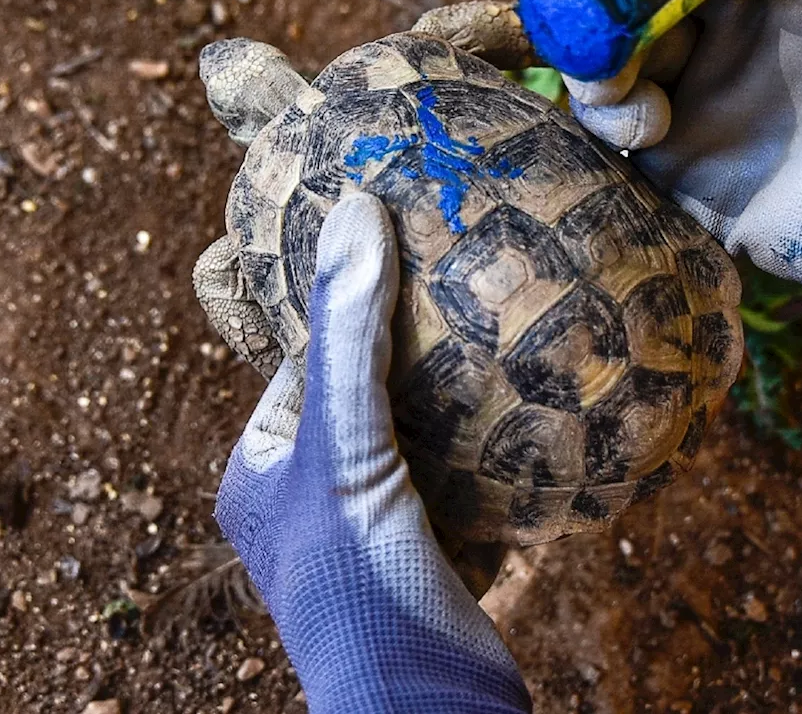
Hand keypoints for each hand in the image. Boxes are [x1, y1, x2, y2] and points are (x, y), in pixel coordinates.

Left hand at [215, 193, 529, 711]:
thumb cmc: (359, 588)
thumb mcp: (342, 451)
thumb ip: (347, 338)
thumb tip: (353, 212)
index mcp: (264, 473)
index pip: (303, 362)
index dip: (346, 306)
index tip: (397, 247)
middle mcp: (314, 501)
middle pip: (369, 397)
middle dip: (415, 348)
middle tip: (465, 276)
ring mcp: (380, 531)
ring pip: (425, 439)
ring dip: (464, 396)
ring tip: (510, 325)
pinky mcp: (441, 557)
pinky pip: (471, 483)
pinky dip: (500, 450)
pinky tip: (538, 405)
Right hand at [552, 0, 801, 397]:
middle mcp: (722, 44)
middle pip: (620, 8)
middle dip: (586, 10)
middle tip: (579, 27)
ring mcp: (698, 109)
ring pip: (606, 72)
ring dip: (595, 73)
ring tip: (629, 97)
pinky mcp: (683, 178)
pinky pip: (615, 141)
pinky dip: (606, 126)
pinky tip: (646, 133)